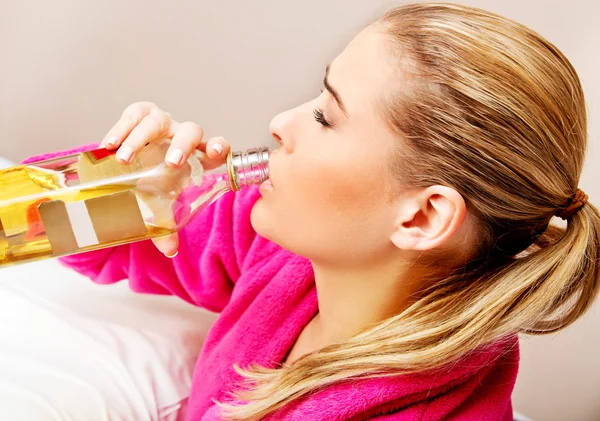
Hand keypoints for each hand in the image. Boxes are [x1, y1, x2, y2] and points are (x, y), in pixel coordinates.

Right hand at [100, 101, 230, 257]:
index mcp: (197, 157)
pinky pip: (133, 115)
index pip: (216, 147)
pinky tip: (109, 145)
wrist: (129, 165)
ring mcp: (161, 123)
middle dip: (182, 146)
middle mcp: (182, 136)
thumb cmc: (153, 185)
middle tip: (170, 164)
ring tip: (125, 159)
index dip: (219, 147)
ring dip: (141, 139)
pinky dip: (120, 129)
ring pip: (158, 121)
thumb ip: (165, 228)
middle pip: (191, 131)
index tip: (217, 153)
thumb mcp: (159, 206)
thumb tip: (169, 250)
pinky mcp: (139, 114)